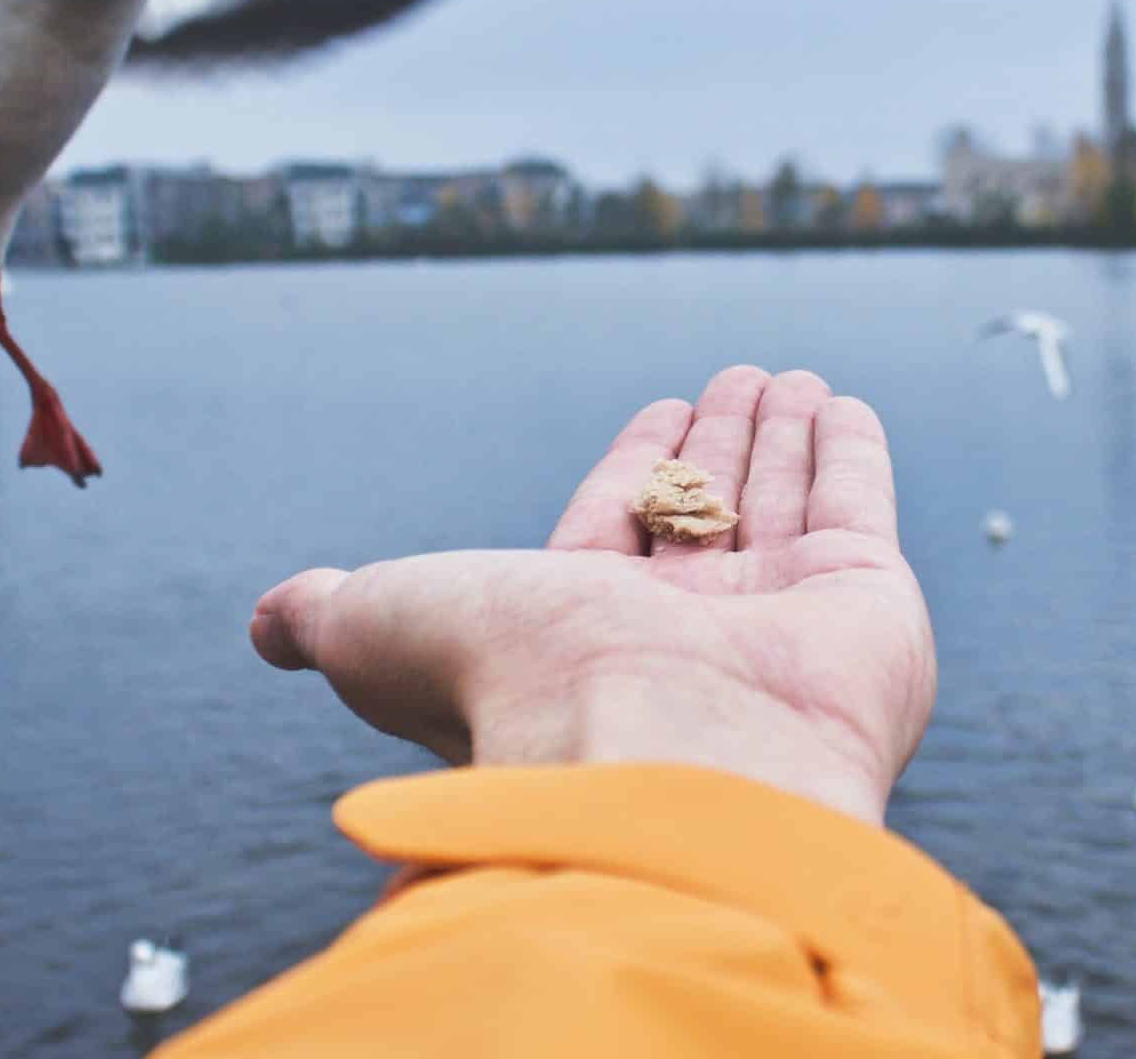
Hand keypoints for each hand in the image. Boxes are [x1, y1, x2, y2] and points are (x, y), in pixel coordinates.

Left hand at [250, 367, 935, 825]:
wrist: (660, 760)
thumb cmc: (518, 695)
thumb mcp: (385, 627)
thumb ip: (333, 613)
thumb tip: (268, 620)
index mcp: (584, 638)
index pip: (615, 529)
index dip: (635, 467)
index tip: (659, 410)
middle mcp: (685, 639)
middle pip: (705, 514)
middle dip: (717, 445)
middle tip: (734, 378)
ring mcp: (782, 626)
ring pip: (780, 504)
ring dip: (781, 436)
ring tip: (783, 376)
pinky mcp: (866, 610)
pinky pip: (857, 508)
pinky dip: (852, 453)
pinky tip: (842, 407)